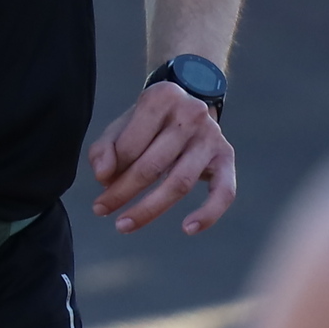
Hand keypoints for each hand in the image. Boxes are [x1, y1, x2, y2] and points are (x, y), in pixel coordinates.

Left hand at [88, 74, 235, 234]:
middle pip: (152, 166)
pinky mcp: (227, 156)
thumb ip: (104, 149)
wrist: (188, 107)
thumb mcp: (122, 126)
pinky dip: (208, 214)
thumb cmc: (150, 123)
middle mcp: (191, 113)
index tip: (101, 184)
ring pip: (180, 183)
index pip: (130, 145)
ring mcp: (212, 136)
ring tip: (125, 225)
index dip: (111, 170)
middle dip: (123, 192)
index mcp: (162, 98)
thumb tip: (103, 176)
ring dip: (149, 209)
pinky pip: (224, 192)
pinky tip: (188, 229)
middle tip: (101, 210)